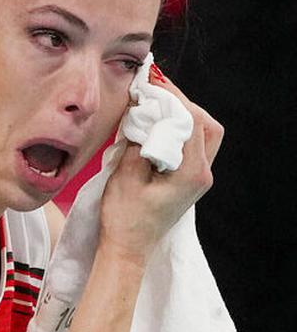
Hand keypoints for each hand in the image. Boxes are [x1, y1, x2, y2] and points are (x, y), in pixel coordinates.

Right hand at [99, 69, 223, 260]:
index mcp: (192, 172)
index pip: (191, 122)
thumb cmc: (124, 217)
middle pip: (207, 126)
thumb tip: (143, 114)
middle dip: (183, 104)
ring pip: (203, 135)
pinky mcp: (189, 180)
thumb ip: (138, 142)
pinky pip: (191, 146)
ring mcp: (198, 178)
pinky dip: (178, 130)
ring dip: (183, 116)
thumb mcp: (125, 176)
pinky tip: (156, 125)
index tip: (152, 83)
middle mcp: (202, 173)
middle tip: (157, 90)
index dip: (173, 98)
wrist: (128, 248)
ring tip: (156, 104)